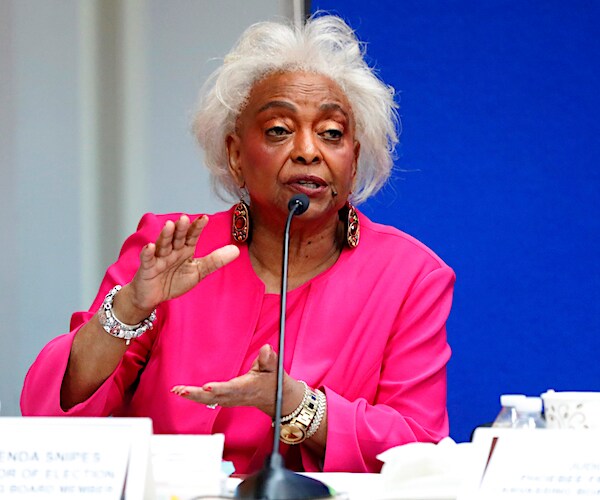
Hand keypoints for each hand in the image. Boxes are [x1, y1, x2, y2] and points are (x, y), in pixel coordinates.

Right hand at [117, 215, 239, 320]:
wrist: (153, 297)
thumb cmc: (174, 281)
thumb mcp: (198, 271)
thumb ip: (216, 260)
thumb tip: (237, 250)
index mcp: (185, 250)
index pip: (192, 236)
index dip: (197, 228)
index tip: (205, 218)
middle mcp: (172, 251)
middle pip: (177, 238)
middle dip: (181, 229)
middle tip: (185, 218)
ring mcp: (158, 258)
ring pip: (163, 245)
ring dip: (166, 235)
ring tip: (170, 225)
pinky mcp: (147, 268)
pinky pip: (147, 260)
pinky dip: (148, 253)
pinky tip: (150, 247)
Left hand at [171, 344, 304, 416]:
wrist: (276, 399)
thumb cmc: (273, 382)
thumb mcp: (275, 369)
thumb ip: (270, 359)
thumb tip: (266, 349)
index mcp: (247, 388)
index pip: (231, 388)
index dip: (219, 388)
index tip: (206, 387)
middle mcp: (236, 396)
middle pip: (214, 397)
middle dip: (196, 395)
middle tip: (181, 390)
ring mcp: (230, 399)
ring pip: (208, 400)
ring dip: (192, 396)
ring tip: (177, 390)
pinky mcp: (226, 399)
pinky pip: (208, 400)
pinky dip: (195, 397)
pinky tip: (183, 392)